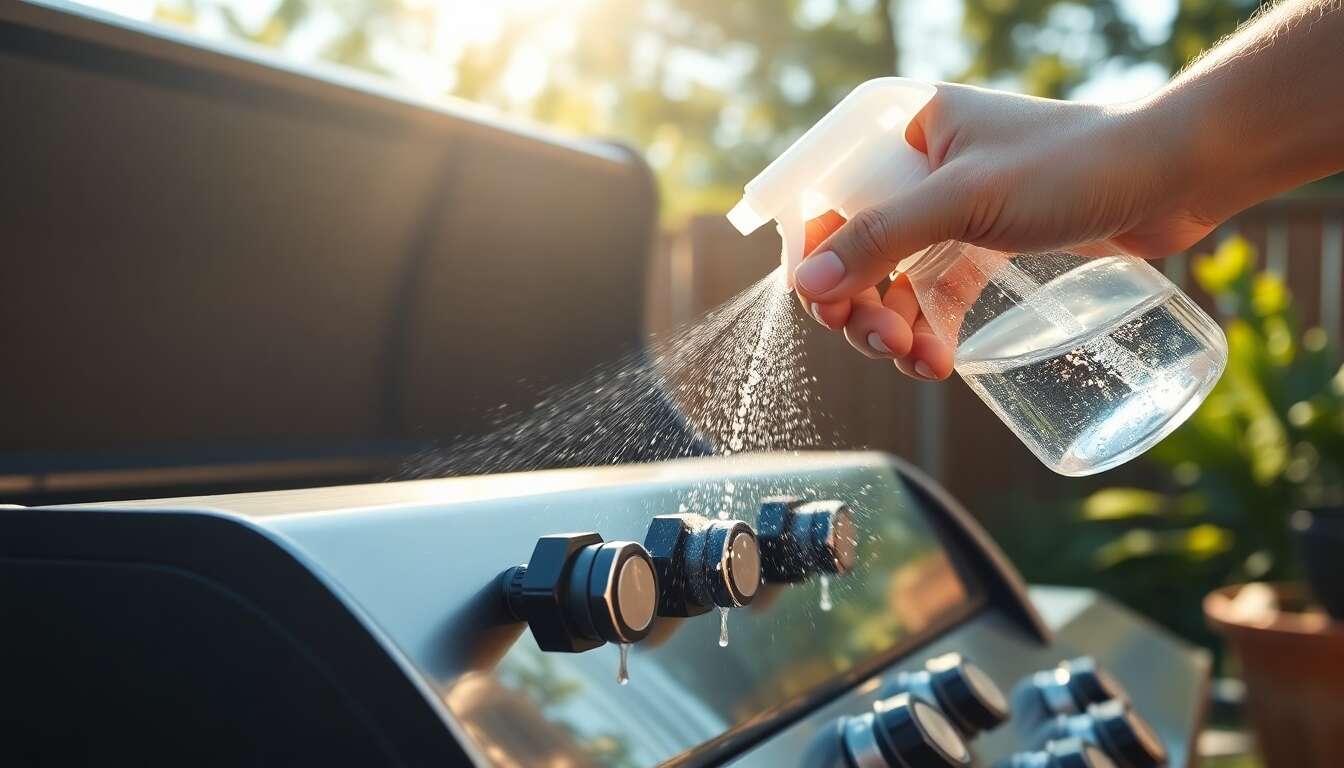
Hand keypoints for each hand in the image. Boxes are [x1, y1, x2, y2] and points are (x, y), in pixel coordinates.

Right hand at [794, 83, 1213, 379]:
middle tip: (881, 342)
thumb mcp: (964, 200)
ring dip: (893, 328)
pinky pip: (937, 295)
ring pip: (896, 281)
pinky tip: (935, 363)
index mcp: (908, 134)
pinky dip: (929, 330)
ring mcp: (957, 212)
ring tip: (915, 362)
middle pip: (859, 249)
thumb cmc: (1073, 166)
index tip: (827, 308)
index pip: (831, 198)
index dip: (816, 256)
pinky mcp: (989, 247)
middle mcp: (925, 170)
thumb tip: (807, 284)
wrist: (1176, 175)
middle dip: (861, 305)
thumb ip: (883, 239)